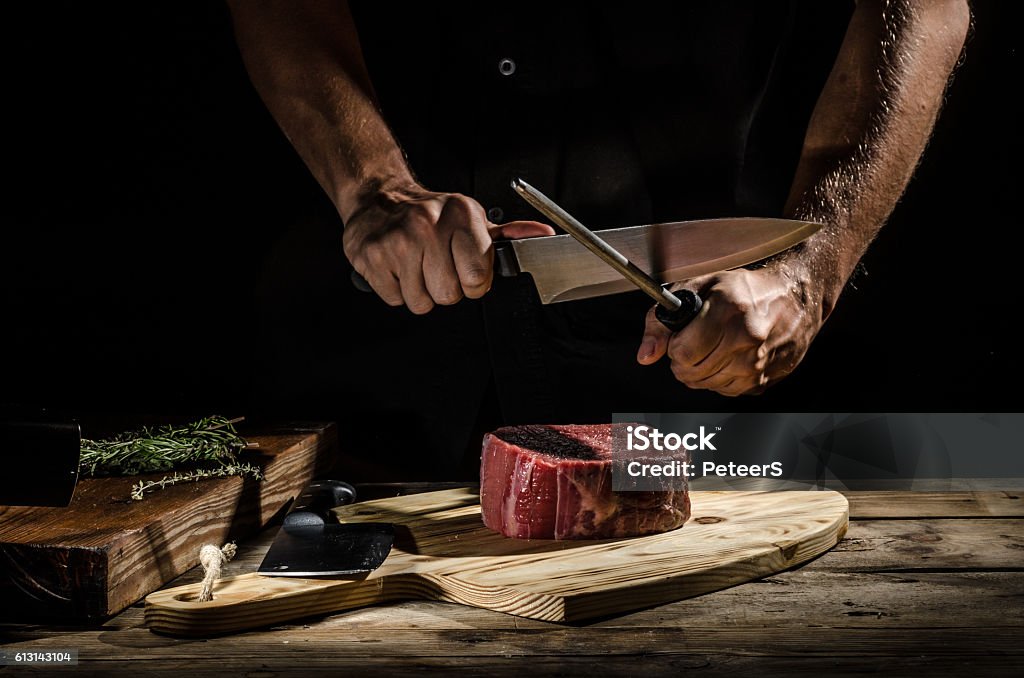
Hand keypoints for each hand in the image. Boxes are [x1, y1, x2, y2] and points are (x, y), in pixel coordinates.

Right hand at [342, 187, 553, 313]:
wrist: (379, 198)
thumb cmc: (432, 214)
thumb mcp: (472, 218)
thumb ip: (509, 234)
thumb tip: (545, 236)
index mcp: (461, 216)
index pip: (478, 277)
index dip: (474, 283)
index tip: (466, 273)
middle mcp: (428, 225)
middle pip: (448, 295)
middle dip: (445, 288)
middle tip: (437, 267)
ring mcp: (397, 241)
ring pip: (421, 302)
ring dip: (420, 291)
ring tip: (416, 266)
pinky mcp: (371, 256)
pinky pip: (395, 299)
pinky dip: (396, 289)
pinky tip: (397, 267)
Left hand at [636, 265, 822, 395]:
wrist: (796, 297)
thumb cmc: (746, 289)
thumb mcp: (699, 287)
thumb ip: (663, 320)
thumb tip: (646, 355)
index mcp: (728, 310)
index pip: (682, 352)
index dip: (673, 346)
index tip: (680, 337)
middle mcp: (746, 338)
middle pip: (692, 372)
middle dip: (683, 360)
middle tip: (694, 342)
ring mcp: (758, 363)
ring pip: (707, 385)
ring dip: (701, 371)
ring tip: (713, 347)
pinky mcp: (765, 380)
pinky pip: (726, 391)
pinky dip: (720, 378)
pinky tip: (729, 357)